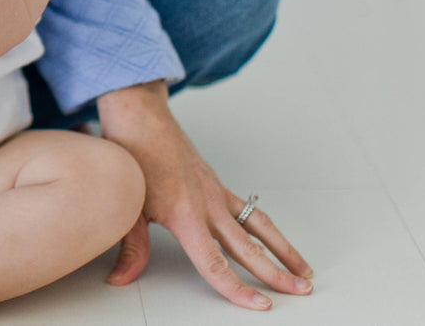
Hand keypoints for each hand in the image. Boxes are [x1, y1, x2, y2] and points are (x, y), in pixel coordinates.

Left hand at [98, 81, 313, 309]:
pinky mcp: (217, 184)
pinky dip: (265, 228)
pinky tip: (274, 240)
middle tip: (301, 292)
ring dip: (284, 249)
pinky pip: (248, 210)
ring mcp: (216, 193)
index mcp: (185, 216)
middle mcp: (207, 206)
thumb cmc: (133, 156)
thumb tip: (121, 278)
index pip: (215, 264)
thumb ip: (131, 248)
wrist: (140, 118)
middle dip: (277, 274)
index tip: (260, 304)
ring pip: (258, 226)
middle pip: (248, 249)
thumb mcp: (128, 207)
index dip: (237, 288)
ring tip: (303, 270)